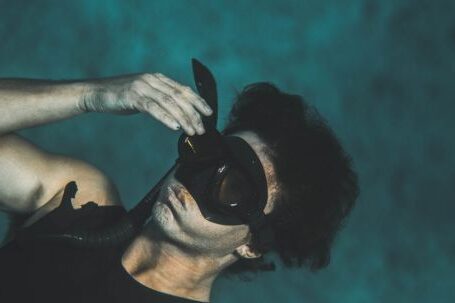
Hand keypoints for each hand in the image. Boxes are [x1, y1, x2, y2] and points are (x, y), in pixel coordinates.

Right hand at [80, 73, 212, 134]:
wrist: (95, 93)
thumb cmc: (120, 96)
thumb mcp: (144, 95)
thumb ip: (160, 100)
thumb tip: (178, 114)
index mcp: (158, 79)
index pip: (184, 89)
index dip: (198, 101)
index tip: (209, 113)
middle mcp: (152, 80)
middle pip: (180, 97)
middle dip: (193, 114)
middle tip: (201, 129)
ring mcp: (143, 87)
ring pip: (170, 103)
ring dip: (183, 118)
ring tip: (192, 131)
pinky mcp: (133, 96)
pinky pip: (153, 108)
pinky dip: (166, 117)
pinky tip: (175, 126)